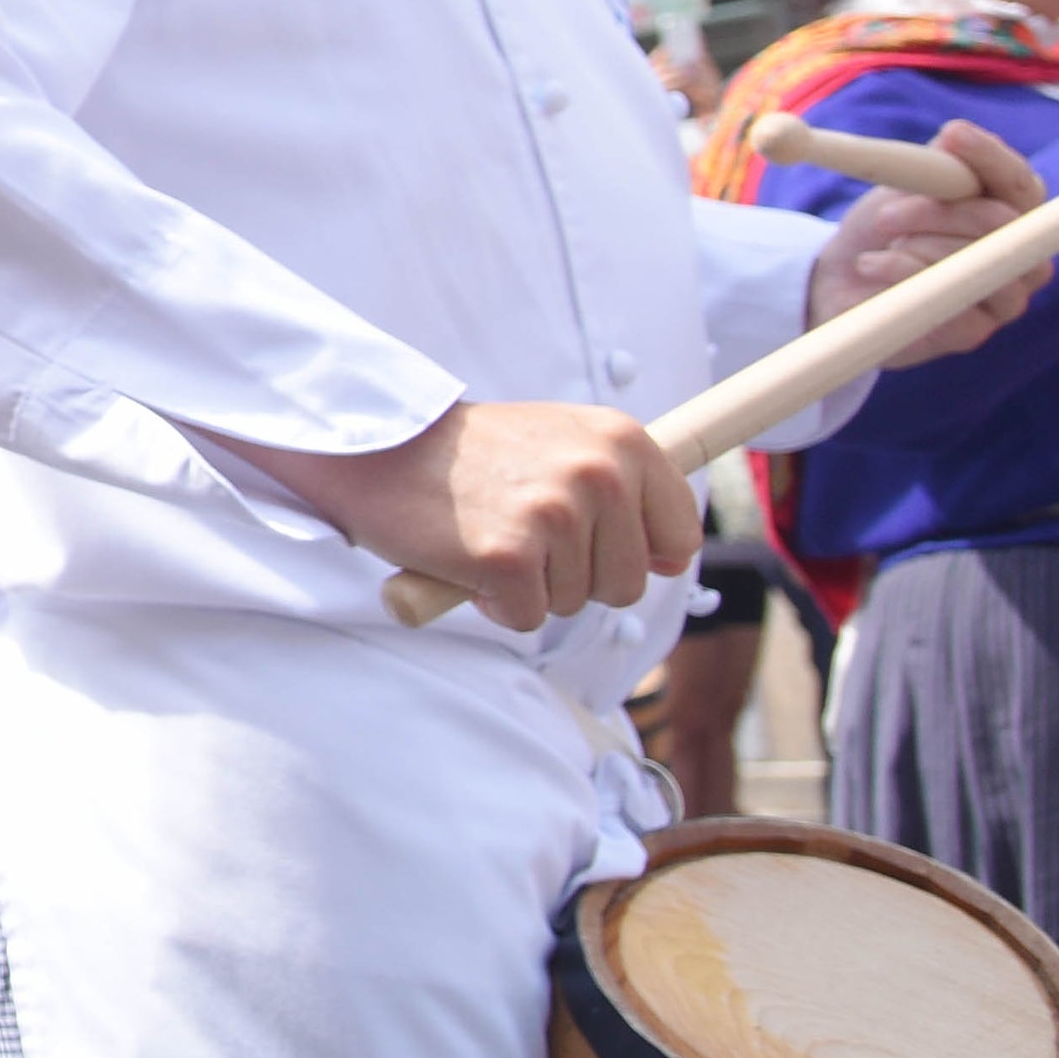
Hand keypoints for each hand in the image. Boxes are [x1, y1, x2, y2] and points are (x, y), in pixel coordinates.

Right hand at [227, 400, 698, 631]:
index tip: (588, 537)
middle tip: (520, 529)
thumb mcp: (564, 440)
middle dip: (574, 575)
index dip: (636, 553)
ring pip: (575, 603)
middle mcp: (599, 473)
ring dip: (531, 586)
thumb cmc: (473, 452)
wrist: (378, 445)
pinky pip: (528, 618)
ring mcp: (554, 515)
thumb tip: (673, 560)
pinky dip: (494, 603)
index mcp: (623, 440)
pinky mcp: (508, 557)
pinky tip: (467, 559)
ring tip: (489, 533)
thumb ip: (626, 486)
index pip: (680, 537)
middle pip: (627, 584)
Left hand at [803, 117, 1051, 359]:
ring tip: (883, 243)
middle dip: (937, 210)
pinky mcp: (974, 332)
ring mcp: (1005, 297)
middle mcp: (1021, 254)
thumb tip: (952, 138)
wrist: (842, 282)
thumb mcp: (904, 185)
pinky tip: (873, 266)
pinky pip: (950, 299)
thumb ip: (936, 166)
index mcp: (1013, 211)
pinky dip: (903, 274)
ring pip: (977, 262)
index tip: (951, 134)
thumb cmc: (885, 227)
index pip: (1020, 182)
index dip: (990, 157)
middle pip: (999, 222)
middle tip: (886, 213)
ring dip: (918, 244)